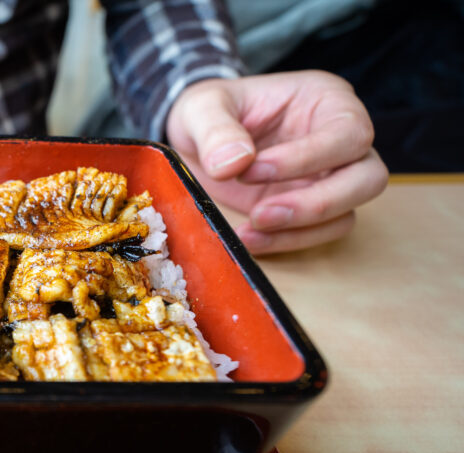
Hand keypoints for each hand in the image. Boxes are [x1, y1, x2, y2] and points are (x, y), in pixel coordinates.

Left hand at [166, 70, 387, 254]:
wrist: (194, 139)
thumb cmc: (209, 112)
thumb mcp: (201, 107)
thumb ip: (215, 130)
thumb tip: (233, 163)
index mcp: (327, 100)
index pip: (348, 134)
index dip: (306, 159)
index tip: (250, 171)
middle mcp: (340, 139)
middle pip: (368, 178)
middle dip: (317, 203)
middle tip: (260, 213)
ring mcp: (329, 178)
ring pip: (347, 213)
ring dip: (301, 230)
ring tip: (250, 229)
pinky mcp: (309, 207)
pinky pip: (319, 233)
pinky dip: (286, 241)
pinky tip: (249, 238)